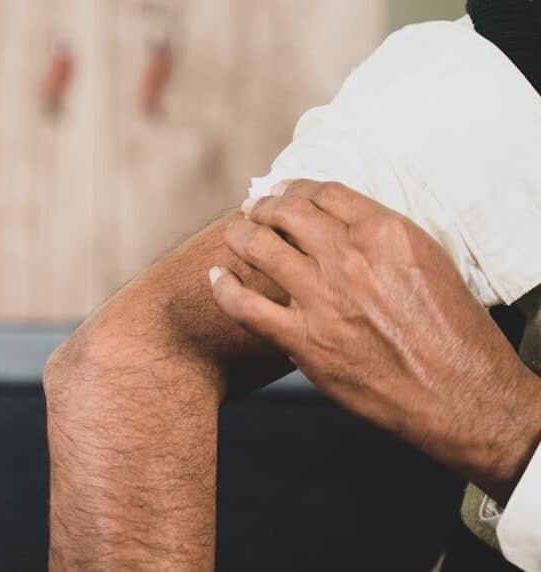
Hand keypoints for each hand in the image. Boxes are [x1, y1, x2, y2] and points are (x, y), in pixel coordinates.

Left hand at [209, 179, 540, 503]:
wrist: (461, 395)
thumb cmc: (453, 334)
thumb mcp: (431, 263)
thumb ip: (384, 240)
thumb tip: (345, 227)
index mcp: (386, 234)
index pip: (325, 193)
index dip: (297, 187)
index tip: (285, 191)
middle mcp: (350, 259)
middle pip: (287, 213)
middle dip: (264, 206)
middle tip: (254, 208)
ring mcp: (322, 299)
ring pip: (260, 248)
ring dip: (240, 236)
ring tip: (235, 234)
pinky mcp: (303, 340)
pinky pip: (244, 306)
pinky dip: (223, 288)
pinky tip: (217, 278)